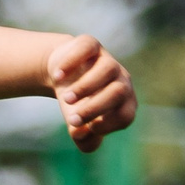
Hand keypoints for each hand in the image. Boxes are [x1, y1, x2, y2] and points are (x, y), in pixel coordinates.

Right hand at [49, 35, 135, 152]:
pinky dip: (73, 62)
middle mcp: (122, 80)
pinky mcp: (91, 44)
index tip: (86, 128)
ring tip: (65, 99)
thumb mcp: (78, 126)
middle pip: (119, 92)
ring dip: (85, 87)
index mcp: (125, 102)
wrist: (62, 75)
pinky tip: (58, 77)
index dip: (108, 125)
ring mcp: (108, 59)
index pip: (126, 115)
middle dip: (95, 108)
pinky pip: (88, 48)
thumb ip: (83, 140)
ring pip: (108, 69)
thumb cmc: (76, 105)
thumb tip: (81, 133)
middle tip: (72, 119)